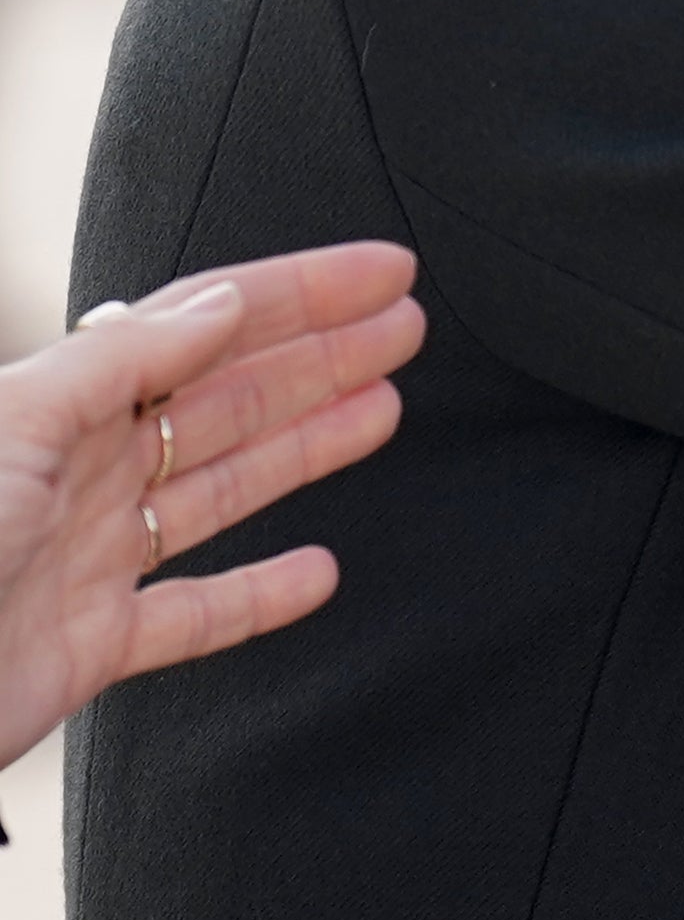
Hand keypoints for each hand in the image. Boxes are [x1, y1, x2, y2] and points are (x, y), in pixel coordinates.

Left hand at [0, 243, 421, 768]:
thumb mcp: (16, 424)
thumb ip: (121, 361)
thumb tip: (223, 303)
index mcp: (62, 401)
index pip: (205, 324)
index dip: (298, 293)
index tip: (384, 272)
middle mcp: (79, 468)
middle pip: (226, 397)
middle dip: (319, 356)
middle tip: (408, 326)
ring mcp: (85, 557)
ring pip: (222, 489)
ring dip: (307, 447)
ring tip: (385, 411)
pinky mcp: (84, 647)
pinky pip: (191, 616)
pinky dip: (259, 595)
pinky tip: (319, 573)